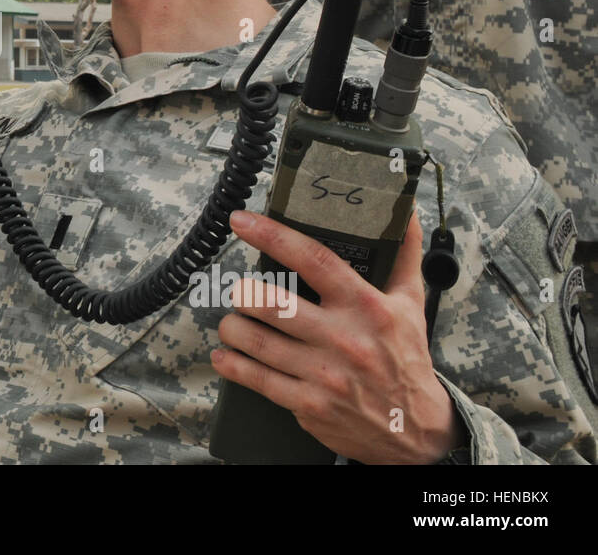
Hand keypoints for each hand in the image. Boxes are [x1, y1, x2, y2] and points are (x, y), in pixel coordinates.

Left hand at [210, 209, 463, 463]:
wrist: (414, 429)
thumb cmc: (406, 358)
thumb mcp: (411, 304)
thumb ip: (403, 255)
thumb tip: (402, 211)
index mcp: (366, 306)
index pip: (314, 260)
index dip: (273, 236)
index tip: (241, 221)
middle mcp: (343, 338)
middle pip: (272, 304)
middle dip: (243, 293)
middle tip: (239, 290)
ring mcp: (323, 374)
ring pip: (256, 341)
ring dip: (233, 326)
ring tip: (233, 320)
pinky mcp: (308, 404)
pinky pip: (257, 379)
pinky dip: (232, 365)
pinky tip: (225, 355)